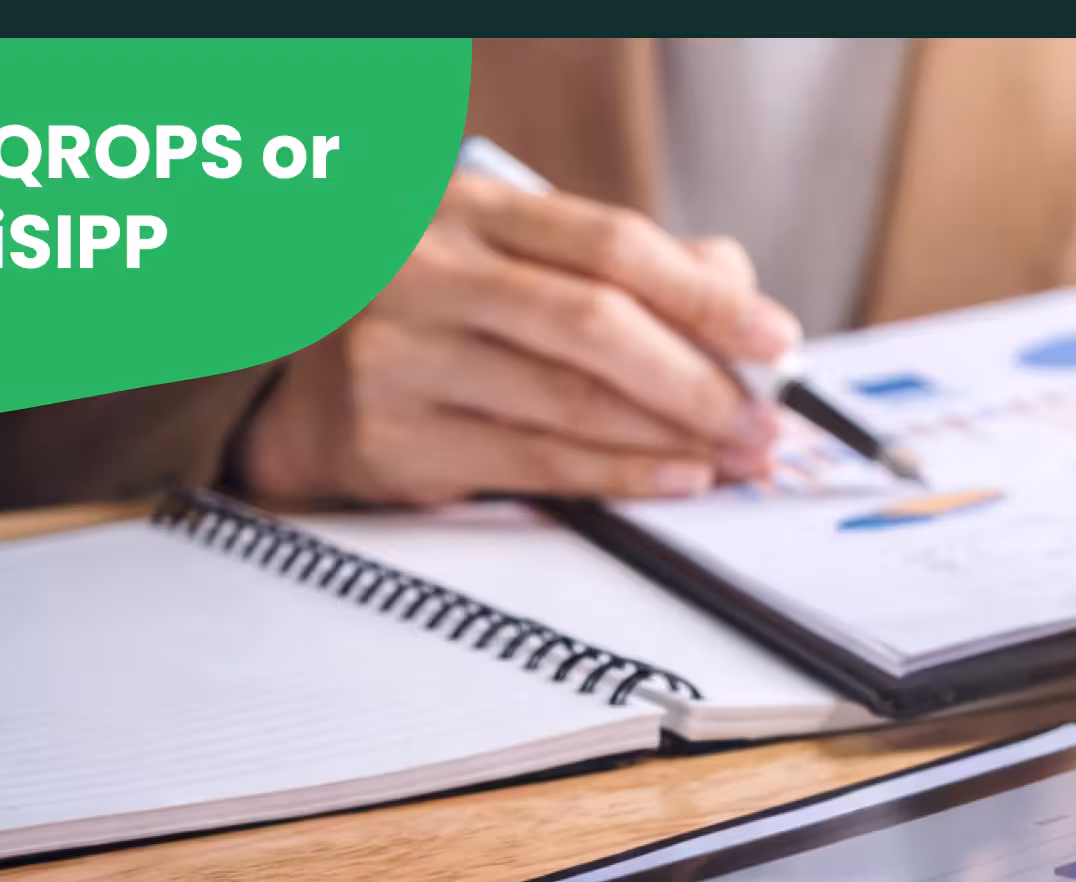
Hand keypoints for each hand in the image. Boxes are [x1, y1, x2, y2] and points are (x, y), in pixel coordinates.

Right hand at [235, 173, 802, 504]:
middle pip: (594, 324)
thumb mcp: (514, 260)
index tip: (776, 340)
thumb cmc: (440, 317)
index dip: (706, 296)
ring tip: (738, 455)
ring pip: (570, 403)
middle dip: (699, 380)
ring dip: (674, 437)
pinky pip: (537, 464)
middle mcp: (421, 272)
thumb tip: (739, 293)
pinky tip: (677, 478)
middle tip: (766, 418)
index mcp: (466, 209)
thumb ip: (624, 268)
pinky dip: (622, 475)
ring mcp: (397, 357)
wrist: (299, 384)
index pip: (610, 243)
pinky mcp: (391, 440)